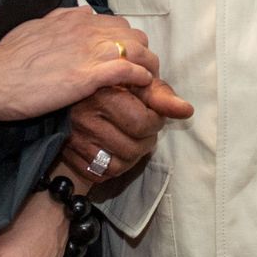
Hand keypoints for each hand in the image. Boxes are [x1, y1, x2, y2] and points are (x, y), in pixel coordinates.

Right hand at [0, 7, 157, 120]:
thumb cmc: (9, 58)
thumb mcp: (37, 27)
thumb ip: (61, 20)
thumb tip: (81, 14)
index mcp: (74, 19)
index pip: (117, 23)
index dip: (126, 42)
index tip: (126, 57)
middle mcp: (86, 29)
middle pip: (134, 34)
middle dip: (141, 52)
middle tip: (139, 72)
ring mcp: (89, 51)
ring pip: (138, 50)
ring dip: (147, 66)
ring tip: (147, 82)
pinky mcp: (87, 76)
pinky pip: (128, 71)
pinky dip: (140, 78)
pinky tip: (141, 86)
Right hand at [62, 79, 193, 179]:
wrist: (77, 93)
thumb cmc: (114, 85)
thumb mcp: (137, 82)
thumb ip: (162, 96)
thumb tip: (187, 111)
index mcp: (102, 94)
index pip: (142, 123)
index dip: (155, 121)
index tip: (153, 115)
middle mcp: (85, 118)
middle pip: (132, 148)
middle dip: (146, 140)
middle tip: (143, 128)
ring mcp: (75, 140)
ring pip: (119, 165)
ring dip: (133, 156)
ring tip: (132, 139)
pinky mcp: (69, 156)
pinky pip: (101, 174)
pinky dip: (115, 166)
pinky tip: (117, 150)